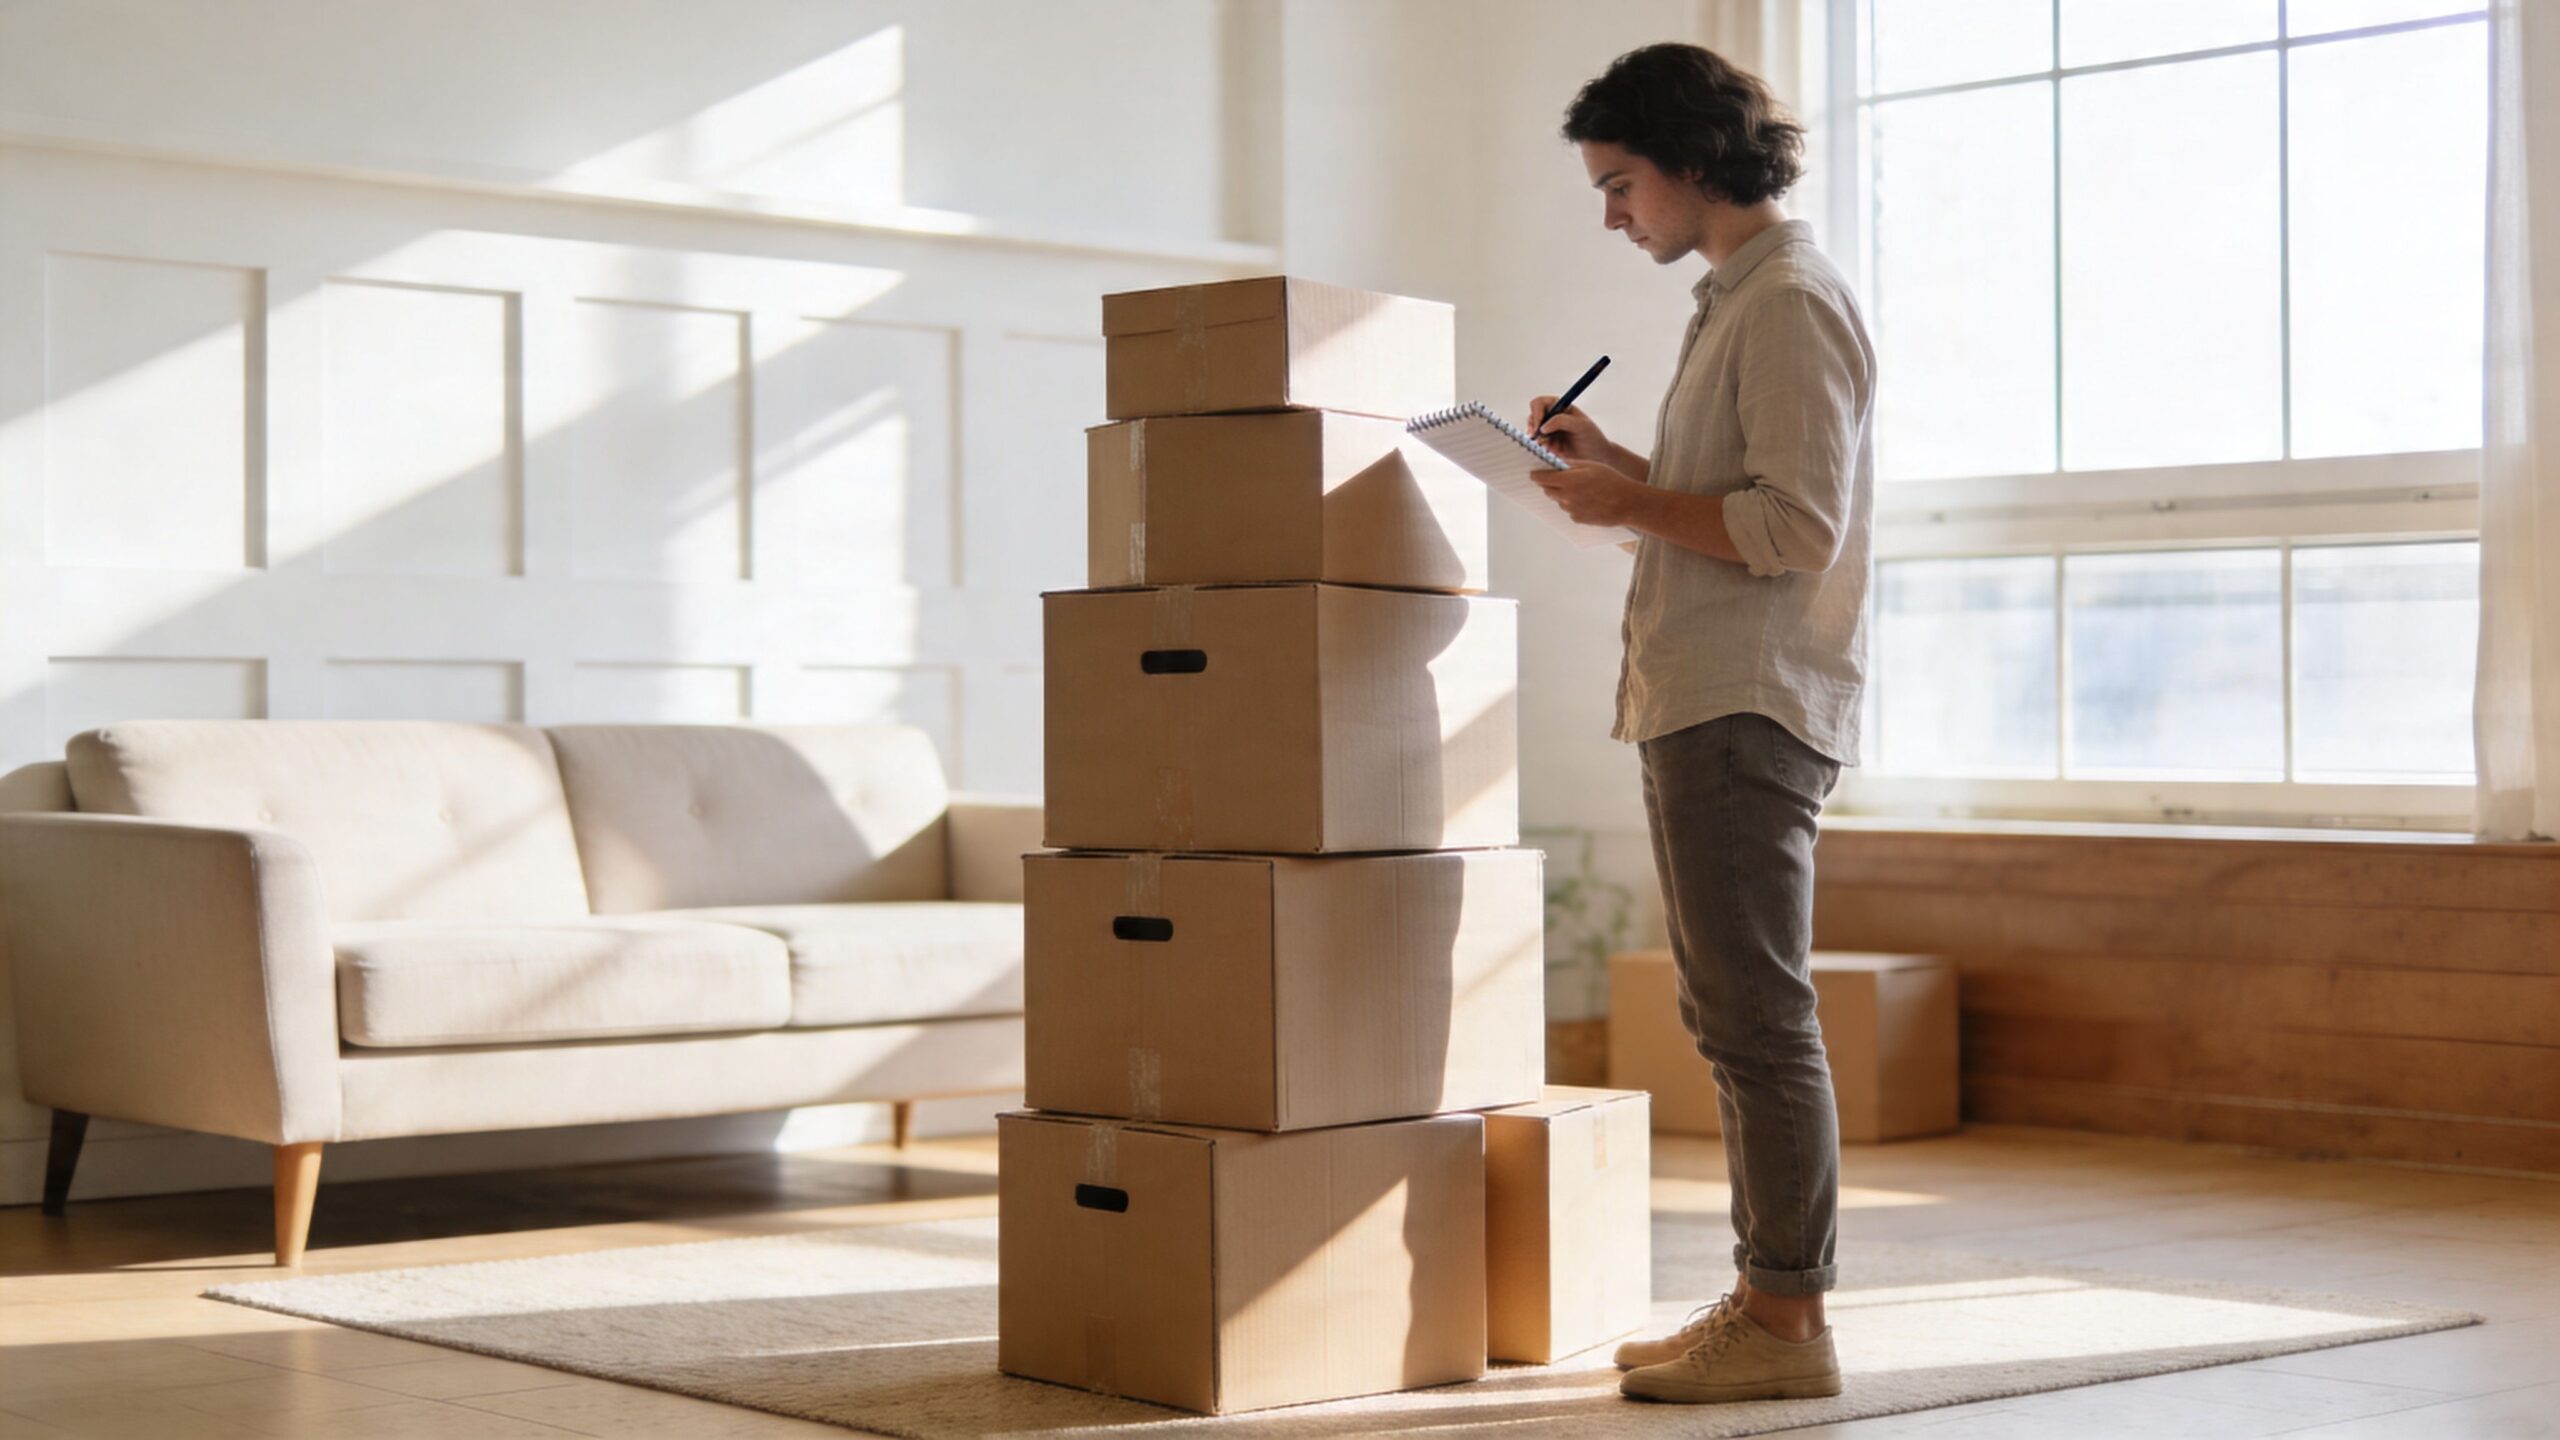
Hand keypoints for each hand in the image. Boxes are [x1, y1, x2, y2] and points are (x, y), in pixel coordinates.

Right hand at [1527, 395, 1611, 464]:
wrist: (1597, 457)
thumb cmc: (1593, 439)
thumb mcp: (1581, 426)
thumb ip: (1562, 421)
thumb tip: (1543, 426)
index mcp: (1561, 407)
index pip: (1540, 403)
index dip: (1536, 413)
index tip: (1539, 427)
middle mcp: (1553, 417)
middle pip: (1532, 417)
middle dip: (1535, 429)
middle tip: (1540, 440)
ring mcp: (1549, 431)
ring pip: (1533, 432)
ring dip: (1540, 441)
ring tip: (1553, 447)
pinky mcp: (1548, 444)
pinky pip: (1537, 445)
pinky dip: (1543, 448)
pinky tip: (1555, 451)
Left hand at [1531, 462, 1652, 529]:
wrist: (1627, 503)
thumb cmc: (1612, 481)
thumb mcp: (1591, 465)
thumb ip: (1571, 464)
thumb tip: (1557, 463)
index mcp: (1567, 481)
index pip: (1540, 478)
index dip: (1536, 474)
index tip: (1534, 473)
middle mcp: (1566, 497)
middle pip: (1547, 490)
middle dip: (1551, 484)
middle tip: (1563, 478)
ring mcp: (1571, 510)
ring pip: (1559, 500)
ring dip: (1564, 494)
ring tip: (1583, 490)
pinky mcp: (1577, 519)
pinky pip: (1569, 510)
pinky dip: (1574, 505)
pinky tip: (1588, 500)